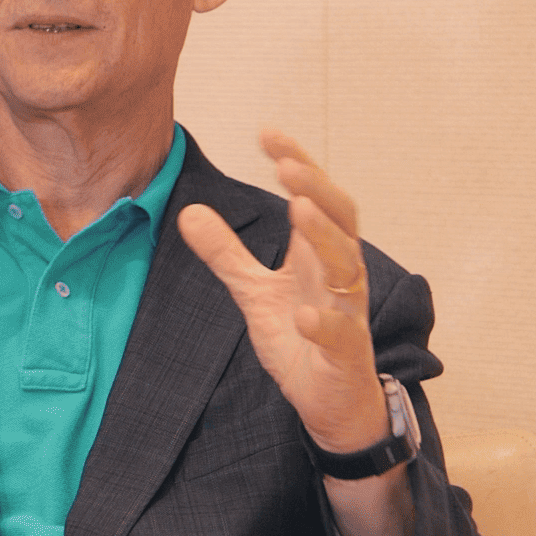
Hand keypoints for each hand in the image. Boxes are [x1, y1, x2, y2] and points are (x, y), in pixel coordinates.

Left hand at [177, 129, 384, 453]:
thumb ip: (226, 254)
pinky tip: (304, 314)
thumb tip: (188, 212)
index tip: (268, 133)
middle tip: (286, 164)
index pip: (314, 197)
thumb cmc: (302, 340)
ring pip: (347, 267)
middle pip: (340, 219)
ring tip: (298, 208)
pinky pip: (341, 333)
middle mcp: (339, 275)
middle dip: (317, 188)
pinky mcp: (346, 353)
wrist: (330, 401)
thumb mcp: (254, 292)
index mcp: (318, 255)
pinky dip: (324, 322)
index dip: (296, 164)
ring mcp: (346, 313)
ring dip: (325, 237)